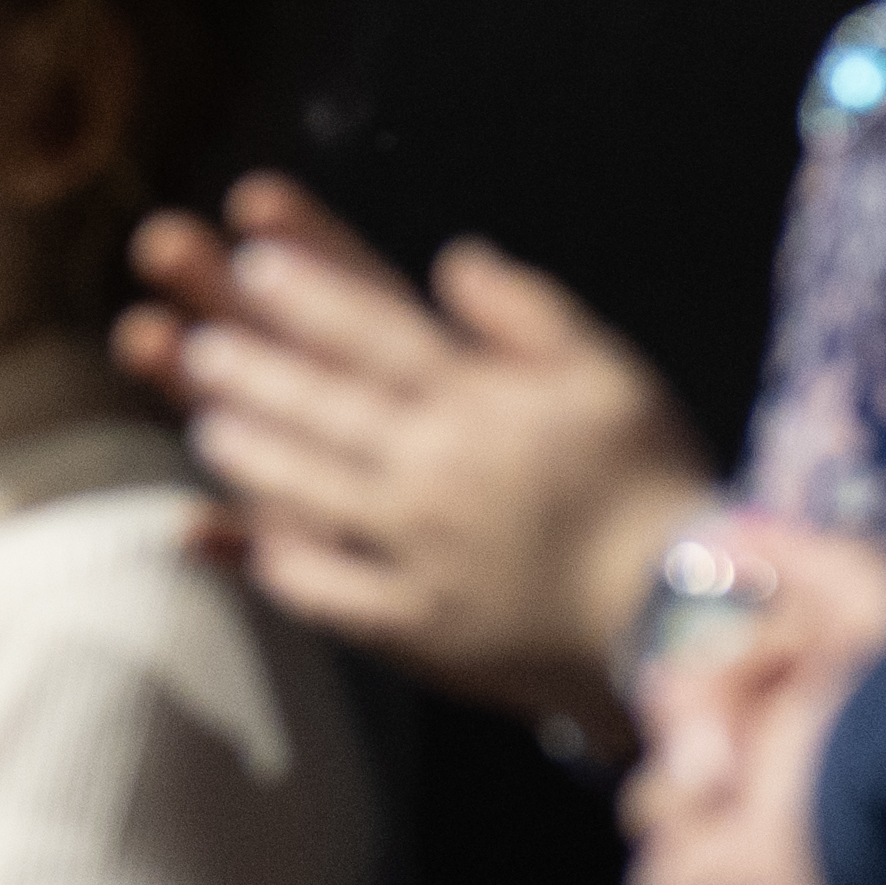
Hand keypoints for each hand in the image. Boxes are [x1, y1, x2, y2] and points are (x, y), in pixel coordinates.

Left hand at [118, 177, 704, 727]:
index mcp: (481, 406)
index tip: (252, 261)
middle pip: (320, 407)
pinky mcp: (419, 627)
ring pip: (307, 492)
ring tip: (206, 427)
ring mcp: (418, 553)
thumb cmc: (654, 483)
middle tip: (198, 340)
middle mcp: (436, 473)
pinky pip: (329, 593)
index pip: (373, 333)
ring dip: (249, 455)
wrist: (688, 615)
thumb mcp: (611, 372)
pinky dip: (282, 564)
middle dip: (249, 368)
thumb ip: (527, 310)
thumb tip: (451, 257)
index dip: (305, 294)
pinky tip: (250, 541)